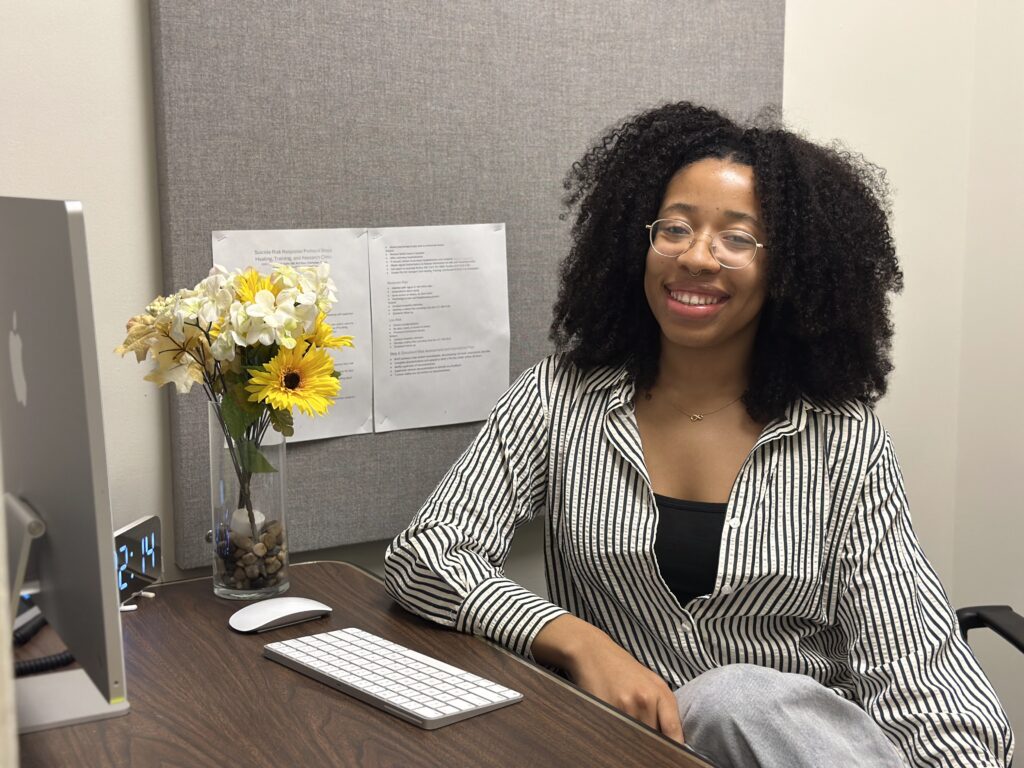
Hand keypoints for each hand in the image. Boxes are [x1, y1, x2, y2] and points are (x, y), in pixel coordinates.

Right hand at [532, 615, 683, 743]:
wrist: (594, 652)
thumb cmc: (624, 668)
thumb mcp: (652, 681)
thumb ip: (665, 707)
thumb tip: (674, 738)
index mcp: (661, 693)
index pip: (674, 732)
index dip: (676, 748)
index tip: (674, 757)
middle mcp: (645, 700)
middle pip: (654, 738)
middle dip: (653, 744)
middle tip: (650, 747)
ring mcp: (625, 706)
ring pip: (636, 738)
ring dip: (635, 740)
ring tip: (631, 732)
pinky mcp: (606, 709)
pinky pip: (618, 732)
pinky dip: (619, 735)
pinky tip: (617, 727)